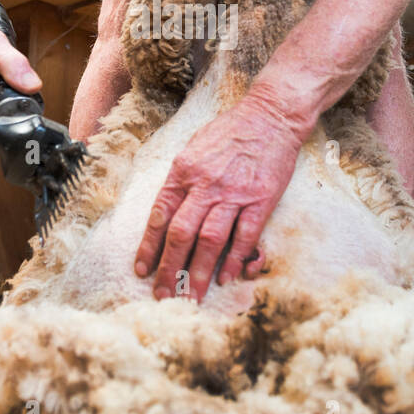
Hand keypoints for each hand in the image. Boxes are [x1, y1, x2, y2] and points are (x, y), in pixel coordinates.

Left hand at [134, 91, 302, 301]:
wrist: (270, 116)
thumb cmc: (230, 132)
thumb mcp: (193, 148)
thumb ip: (181, 180)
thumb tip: (167, 211)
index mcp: (184, 171)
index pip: (160, 215)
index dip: (148, 246)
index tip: (142, 270)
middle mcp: (205, 184)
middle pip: (181, 234)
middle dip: (169, 269)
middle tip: (163, 295)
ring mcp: (234, 193)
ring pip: (210, 240)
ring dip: (198, 272)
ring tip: (190, 297)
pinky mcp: (261, 199)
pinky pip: (245, 235)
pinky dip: (235, 259)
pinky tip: (227, 278)